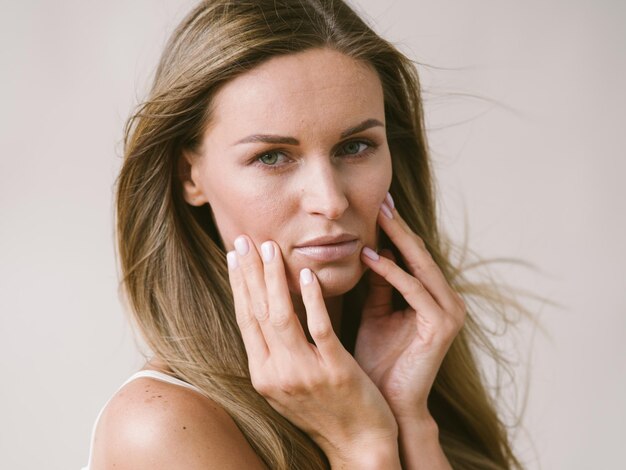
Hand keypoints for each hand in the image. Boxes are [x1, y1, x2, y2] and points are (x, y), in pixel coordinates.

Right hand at [226, 236, 399, 466]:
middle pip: (257, 313)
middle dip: (249, 273)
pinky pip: (319, 327)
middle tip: (245, 239)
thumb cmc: (325, 411)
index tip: (235, 255)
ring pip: (281, 316)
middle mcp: (276, 374)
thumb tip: (264, 314)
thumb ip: (275, 352)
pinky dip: (311, 299)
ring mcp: (303, 373)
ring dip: (273, 278)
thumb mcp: (288, 385)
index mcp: (263, 374)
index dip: (238, 285)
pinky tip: (305, 274)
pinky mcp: (334, 370)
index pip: (246, 320)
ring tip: (271, 247)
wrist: (358, 445)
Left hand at [356, 193, 465, 422]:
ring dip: (397, 240)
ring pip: (420, 266)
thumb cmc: (377, 360)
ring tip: (376, 217)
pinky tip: (371, 257)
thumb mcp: (375, 313)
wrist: (387, 404)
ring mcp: (448, 312)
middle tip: (380, 199)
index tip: (375, 205)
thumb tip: (369, 250)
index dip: (394, 229)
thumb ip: (378, 284)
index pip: (411, 254)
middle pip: (418, 253)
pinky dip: (392, 272)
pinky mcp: (442, 326)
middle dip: (398, 226)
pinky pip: (414, 290)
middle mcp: (446, 300)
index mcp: (431, 296)